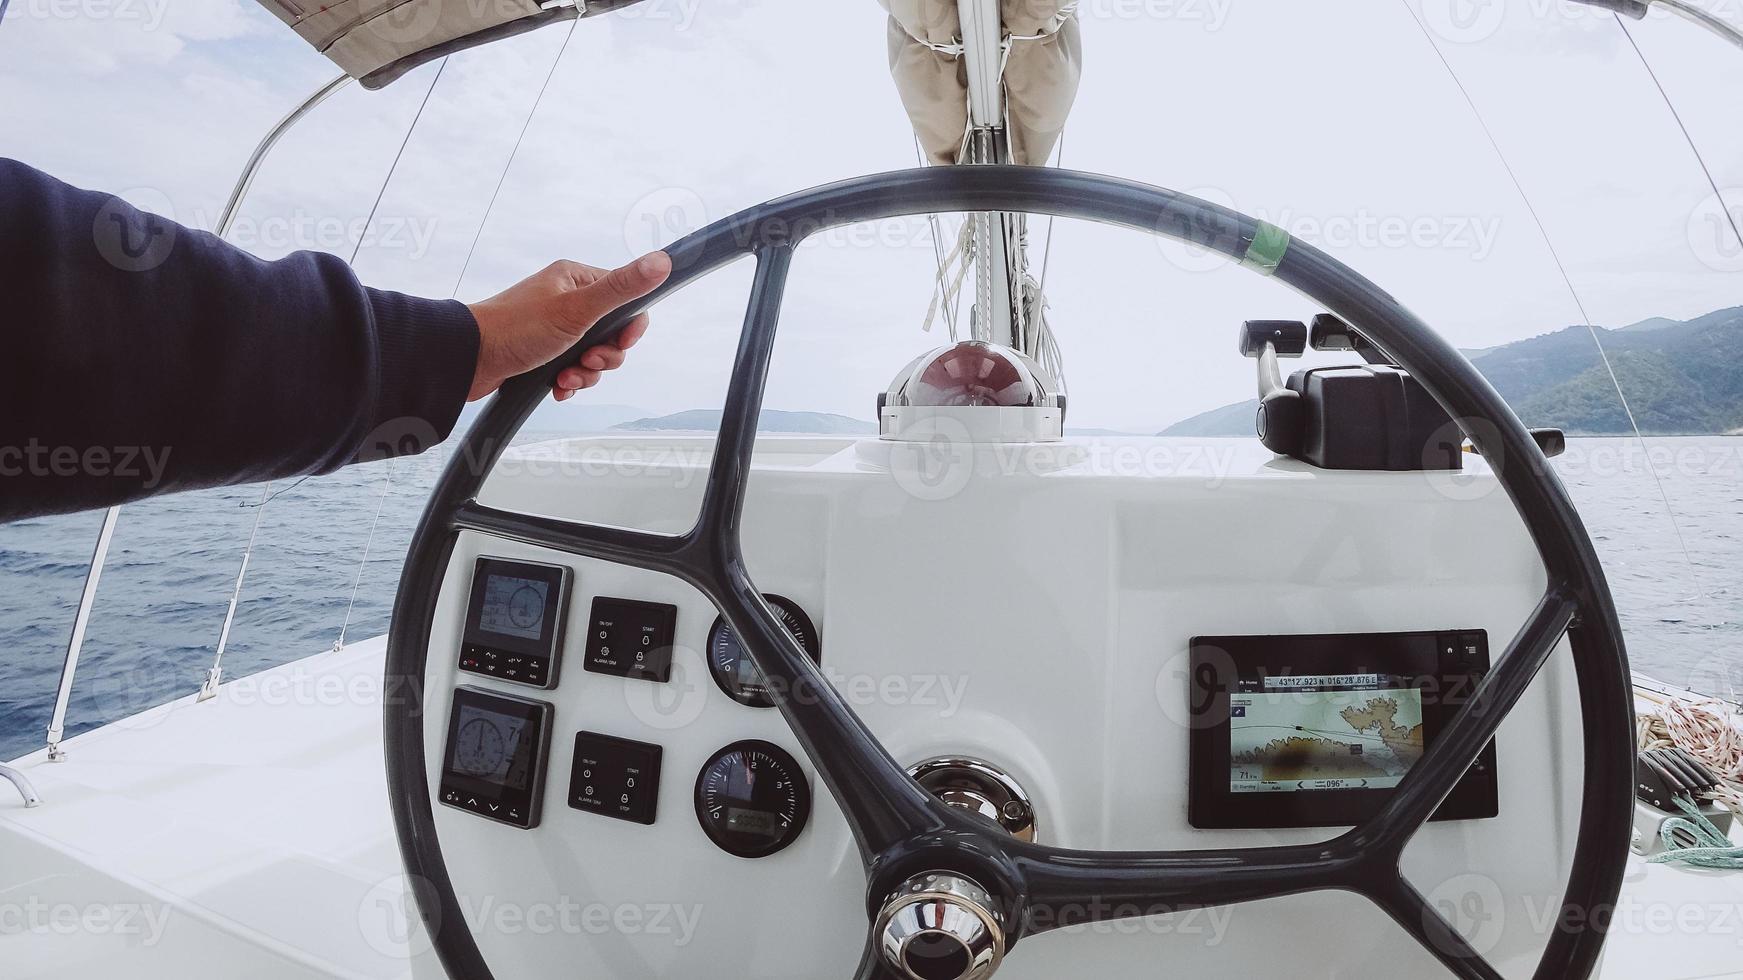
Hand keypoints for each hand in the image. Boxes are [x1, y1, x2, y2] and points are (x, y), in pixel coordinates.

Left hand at [465, 252, 671, 401]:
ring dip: (586, 372)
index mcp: (576, 279)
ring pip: (593, 355)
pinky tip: (557, 386)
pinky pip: (572, 369)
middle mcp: (566, 299)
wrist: (467, 359)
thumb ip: (622, 288)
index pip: (625, 300)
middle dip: (604, 356)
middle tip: (586, 359)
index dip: (628, 328)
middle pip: (612, 333)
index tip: (619, 342)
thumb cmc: (516, 328)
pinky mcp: (542, 352)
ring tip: (565, 376)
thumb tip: (662, 261)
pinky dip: (569, 381)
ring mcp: (554, 327)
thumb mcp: (577, 309)